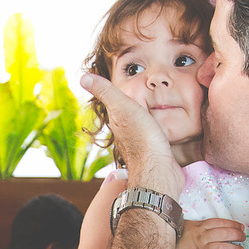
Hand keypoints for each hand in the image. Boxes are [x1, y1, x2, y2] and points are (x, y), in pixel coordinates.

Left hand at [80, 73, 181, 199]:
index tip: (120, 84)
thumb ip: (106, 92)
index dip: (116, 95)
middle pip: (128, 116)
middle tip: (140, 93)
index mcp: (117, 122)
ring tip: (155, 106)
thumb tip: (83, 77)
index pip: (114, 105)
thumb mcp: (123, 107)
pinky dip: (160, 127)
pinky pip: (157, 135)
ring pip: (142, 126)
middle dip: (132, 106)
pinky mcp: (156, 151)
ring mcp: (142, 143)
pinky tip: (166, 124)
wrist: (159, 170)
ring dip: (147, 117)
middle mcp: (127, 134)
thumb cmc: (142, 139)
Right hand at [173, 217, 245, 248]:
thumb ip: (197, 227)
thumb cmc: (172, 241)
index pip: (219, 223)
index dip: (232, 224)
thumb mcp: (184, 228)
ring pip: (222, 248)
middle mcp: (200, 237)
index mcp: (198, 227)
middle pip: (224, 233)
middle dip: (237, 235)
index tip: (241, 227)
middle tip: (243, 238)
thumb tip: (209, 228)